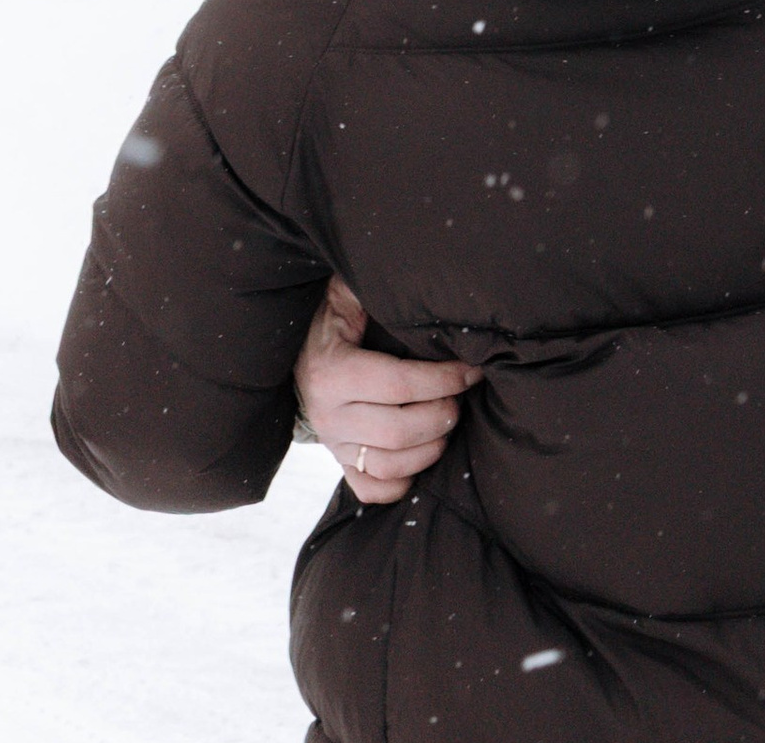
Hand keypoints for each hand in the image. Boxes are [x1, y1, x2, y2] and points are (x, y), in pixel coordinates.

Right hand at [295, 276, 479, 504]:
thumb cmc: (332, 315)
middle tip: (463, 396)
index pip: (398, 385)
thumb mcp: (346, 293)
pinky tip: (422, 456)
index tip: (471, 369)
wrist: (293, 351)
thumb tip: (415, 274)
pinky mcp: (338, 462)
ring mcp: (332, 444)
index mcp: (331, 370)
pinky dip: (402, 482)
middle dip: (442, 414)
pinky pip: (371, 489)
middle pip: (398, 431)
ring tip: (450, 421)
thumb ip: (372, 286)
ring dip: (431, 448)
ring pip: (389, 465)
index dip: (442, 379)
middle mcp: (328, 414)